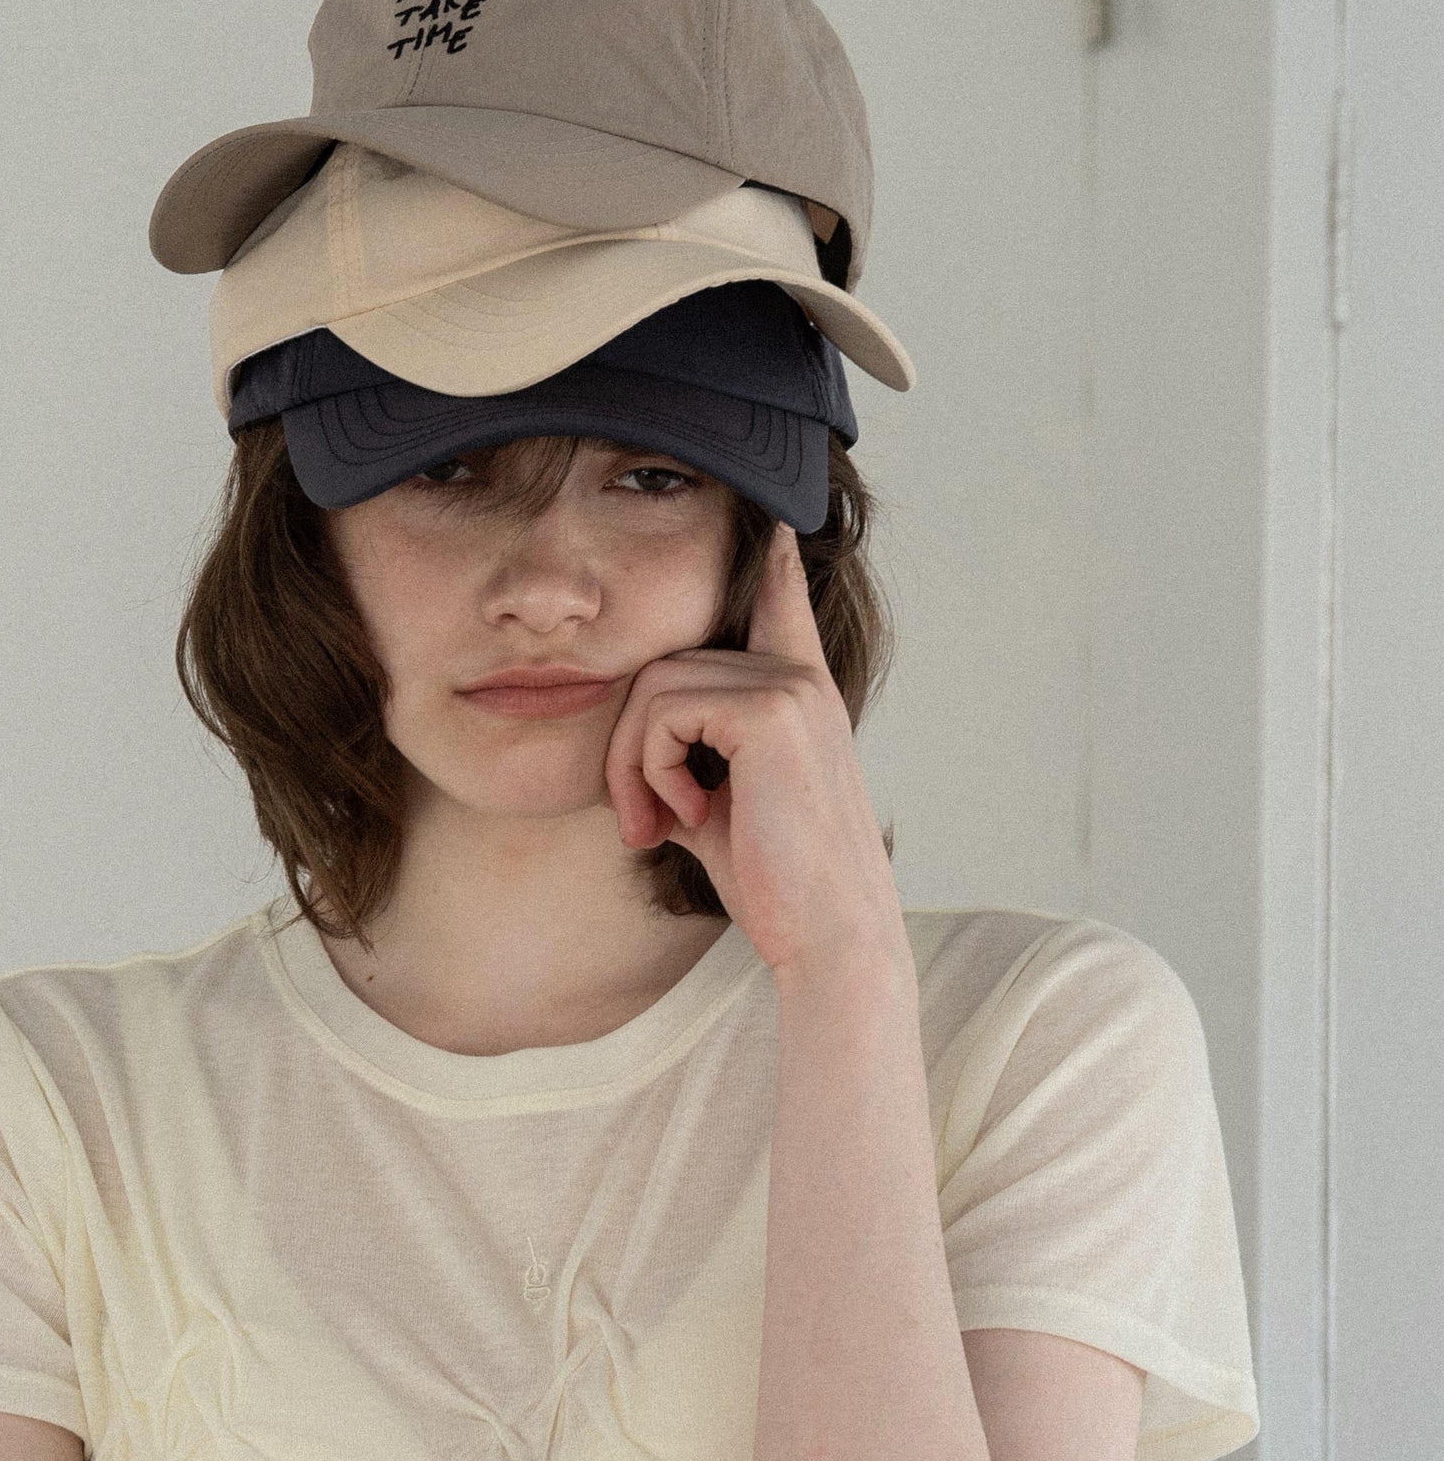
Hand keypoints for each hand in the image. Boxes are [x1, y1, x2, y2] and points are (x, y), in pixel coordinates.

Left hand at [600, 522, 907, 987]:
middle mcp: (800, 680)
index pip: (781, 610)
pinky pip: (662, 712)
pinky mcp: (769, 710)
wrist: (830, 939)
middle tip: (638, 823)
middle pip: (665, 667)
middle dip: (630, 747)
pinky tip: (681, 818)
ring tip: (657, 825)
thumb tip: (634, 751)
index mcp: (799, 698)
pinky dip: (650, 769)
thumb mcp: (719, 812)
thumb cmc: (777, 890)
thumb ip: (687, 763)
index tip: (776, 521)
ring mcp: (790, 688)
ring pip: (654, 689)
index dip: (773, 567)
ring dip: (633, 764)